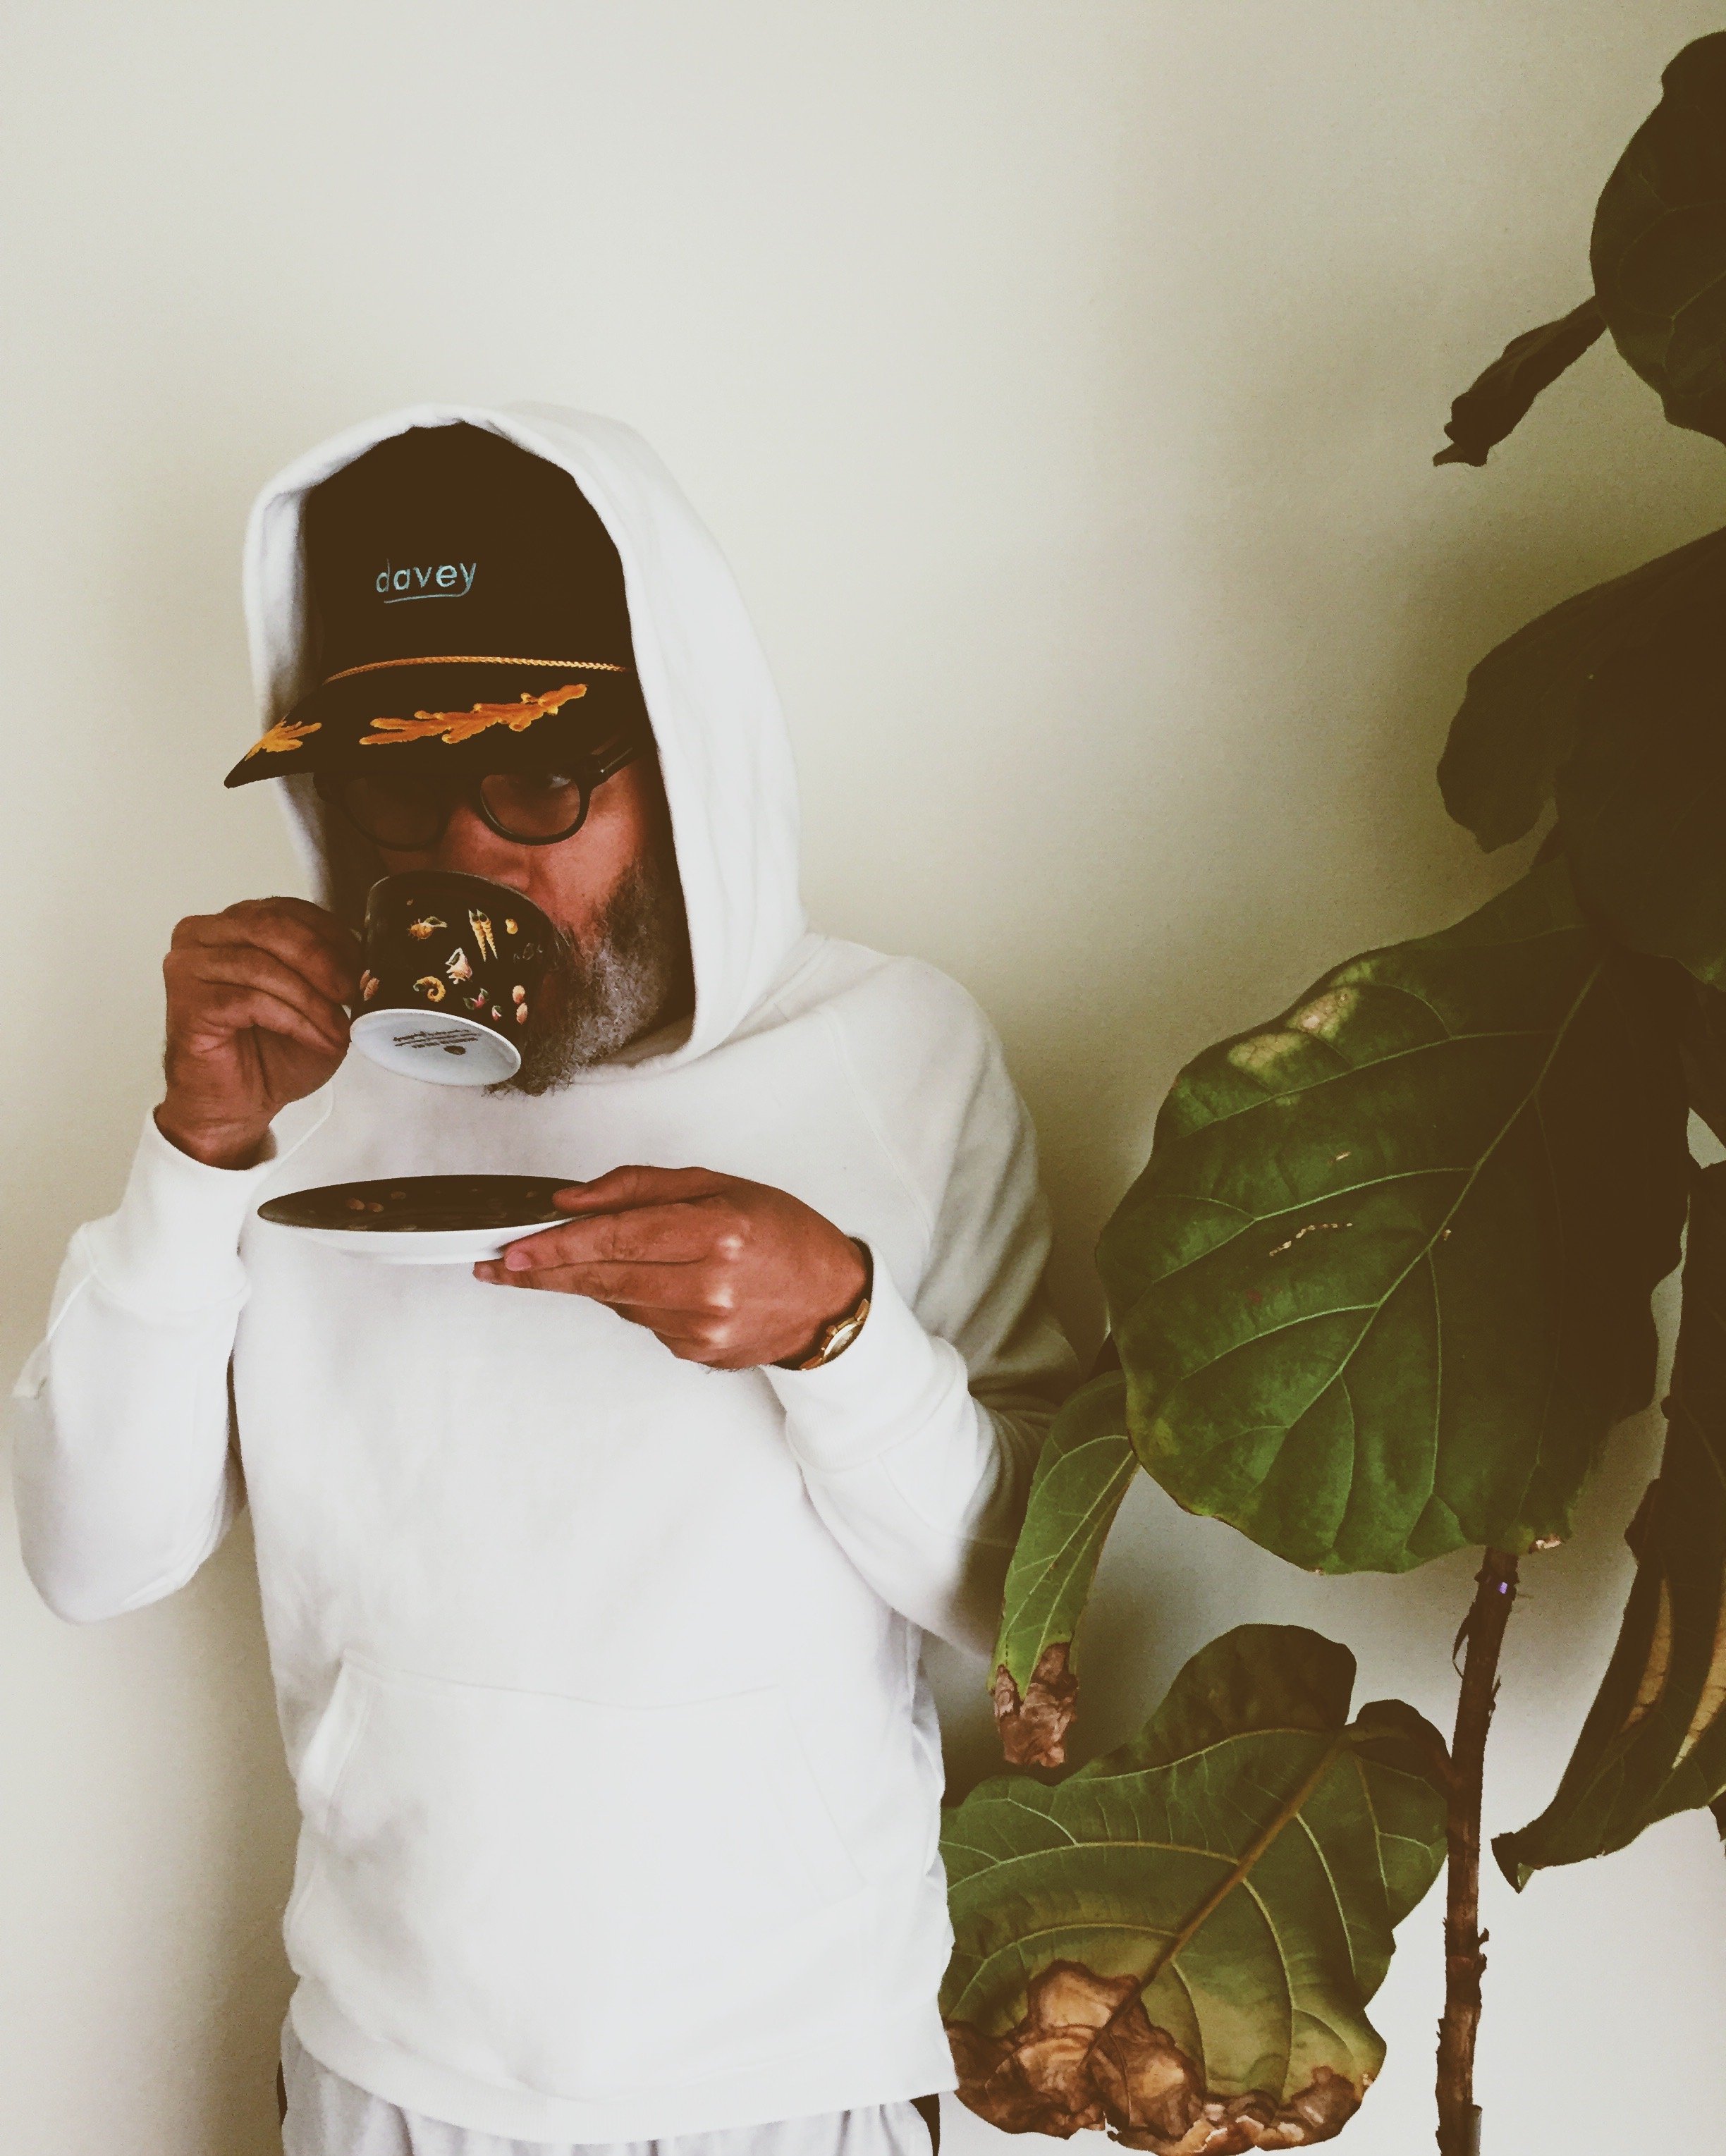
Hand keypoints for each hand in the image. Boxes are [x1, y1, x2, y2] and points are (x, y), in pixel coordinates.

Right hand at [156, 897, 358, 1168]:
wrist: (239, 1102)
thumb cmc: (272, 1051)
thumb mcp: (318, 1002)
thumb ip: (333, 972)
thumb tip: (365, 960)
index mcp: (234, 924)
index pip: (287, 910)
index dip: (331, 935)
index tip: (361, 966)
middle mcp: (203, 935)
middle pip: (271, 927)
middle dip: (322, 960)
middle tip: (351, 993)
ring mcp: (188, 966)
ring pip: (262, 965)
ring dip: (312, 1000)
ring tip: (337, 1029)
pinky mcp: (187, 1001)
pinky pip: (250, 999)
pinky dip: (294, 1020)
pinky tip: (316, 1038)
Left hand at [474, 1166, 868, 1369]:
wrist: (830, 1299)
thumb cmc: (782, 1235)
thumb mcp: (719, 1186)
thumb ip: (641, 1188)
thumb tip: (573, 1201)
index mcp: (716, 1233)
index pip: (614, 1238)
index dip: (556, 1245)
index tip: (513, 1247)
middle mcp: (708, 1285)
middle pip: (602, 1279)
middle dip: (543, 1271)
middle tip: (499, 1265)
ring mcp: (701, 1326)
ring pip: (617, 1301)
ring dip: (594, 1280)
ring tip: (596, 1259)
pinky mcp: (695, 1352)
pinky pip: (642, 1320)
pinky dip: (634, 1298)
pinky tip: (655, 1282)